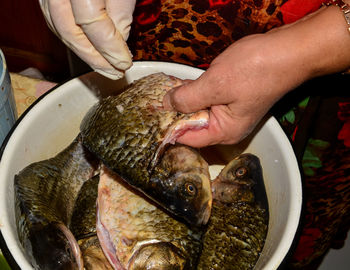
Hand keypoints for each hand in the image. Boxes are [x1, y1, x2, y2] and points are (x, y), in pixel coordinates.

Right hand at [39, 0, 135, 79]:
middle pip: (70, 33)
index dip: (109, 48)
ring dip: (84, 54)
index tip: (124, 63)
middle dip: (95, 59)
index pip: (92, 24)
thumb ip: (121, 12)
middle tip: (115, 73)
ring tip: (105, 67)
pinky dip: (74, 41)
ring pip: (60, 31)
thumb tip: (119, 44)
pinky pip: (56, 23)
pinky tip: (90, 51)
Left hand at [163, 5, 349, 147]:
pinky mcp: (231, 98)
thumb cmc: (257, 69)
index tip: (150, 116)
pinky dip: (194, 92)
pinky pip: (206, 99)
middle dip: (174, 113)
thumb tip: (165, 104)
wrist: (288, 51)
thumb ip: (187, 98)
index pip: (188, 138)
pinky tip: (182, 84)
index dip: (168, 127)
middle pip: (192, 125)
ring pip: (197, 111)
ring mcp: (229, 112)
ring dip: (183, 101)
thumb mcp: (215, 84)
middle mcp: (226, 126)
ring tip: (164, 91)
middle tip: (153, 101)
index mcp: (225, 131)